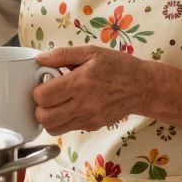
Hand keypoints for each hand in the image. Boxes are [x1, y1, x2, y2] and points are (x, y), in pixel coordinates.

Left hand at [32, 46, 154, 134]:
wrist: (142, 87)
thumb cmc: (118, 66)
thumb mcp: (92, 52)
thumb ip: (63, 55)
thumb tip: (40, 58)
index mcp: (79, 82)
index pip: (43, 97)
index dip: (38, 91)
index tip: (45, 83)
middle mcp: (83, 104)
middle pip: (45, 118)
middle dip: (40, 108)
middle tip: (47, 97)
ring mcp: (88, 118)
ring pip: (54, 129)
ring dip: (49, 118)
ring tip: (56, 104)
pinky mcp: (93, 126)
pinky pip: (69, 129)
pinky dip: (64, 121)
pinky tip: (70, 107)